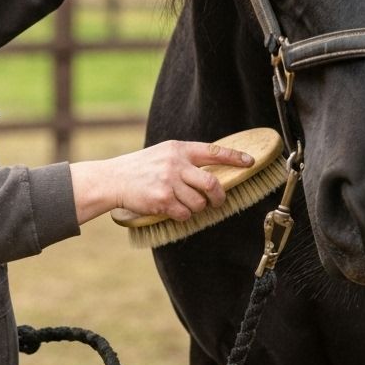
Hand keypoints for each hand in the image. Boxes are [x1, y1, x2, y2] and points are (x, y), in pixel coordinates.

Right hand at [69, 140, 253, 225]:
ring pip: (199, 203)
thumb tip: (212, 172)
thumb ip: (185, 159)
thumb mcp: (164, 154)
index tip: (250, 162)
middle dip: (218, 196)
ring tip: (182, 204)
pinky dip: (182, 215)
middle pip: (212, 184)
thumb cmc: (141, 168)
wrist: (114, 179)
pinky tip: (171, 209)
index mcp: (179, 149)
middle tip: (217, 201)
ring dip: (195, 208)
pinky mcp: (162, 200)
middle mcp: (176, 163)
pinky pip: (184, 214)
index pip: (213, 151)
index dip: (234, 157)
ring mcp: (169, 182)